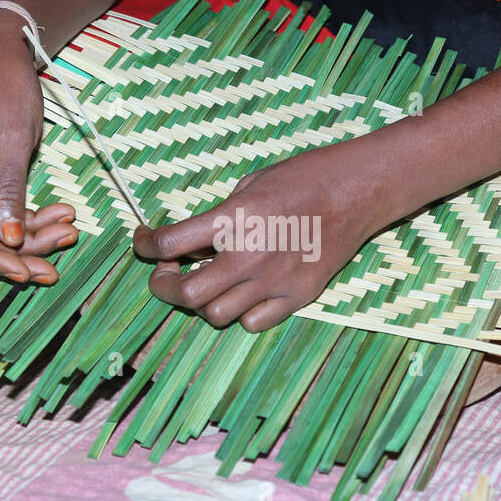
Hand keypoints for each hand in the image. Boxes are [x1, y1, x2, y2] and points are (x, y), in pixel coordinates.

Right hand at [0, 17, 77, 281]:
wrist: (2, 54)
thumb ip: (9, 189)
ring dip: (30, 236)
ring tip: (70, 231)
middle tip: (56, 267)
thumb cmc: (6, 85)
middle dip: (18, 252)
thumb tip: (10, 239)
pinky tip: (61, 215)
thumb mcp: (15, 135)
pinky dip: (29, 217)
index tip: (26, 273)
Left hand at [132, 143, 385, 330]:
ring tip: (206, 284)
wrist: (357, 191)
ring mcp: (274, 281)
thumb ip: (220, 216)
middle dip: (166, 285)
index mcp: (234, 218)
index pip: (169, 242)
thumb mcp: (250, 183)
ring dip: (201, 301)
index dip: (145, 244)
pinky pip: (253, 322)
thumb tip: (195, 241)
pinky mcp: (298, 296)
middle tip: (167, 273)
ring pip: (216, 315)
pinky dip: (239, 313)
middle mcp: (249, 255)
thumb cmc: (304, 178)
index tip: (143, 241)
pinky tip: (242, 293)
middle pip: (187, 292)